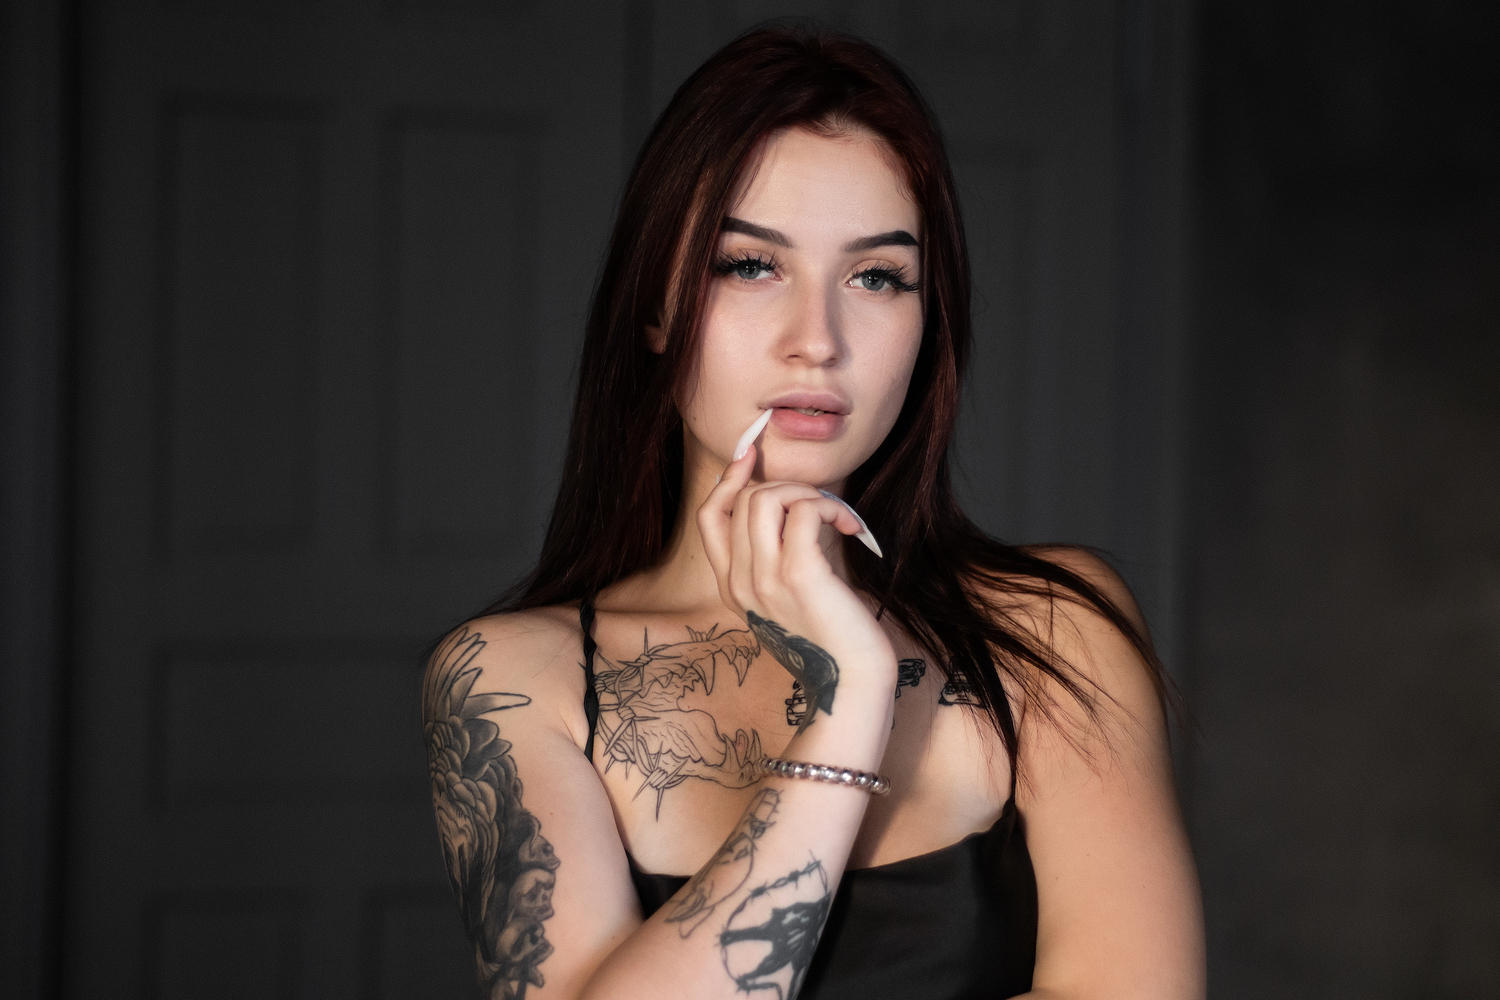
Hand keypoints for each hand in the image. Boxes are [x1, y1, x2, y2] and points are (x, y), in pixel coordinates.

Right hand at [696, 444, 896, 702]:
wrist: (852, 682)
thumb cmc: (831, 634)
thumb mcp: (789, 593)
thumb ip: (777, 554)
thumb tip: (790, 500)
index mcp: (732, 587)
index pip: (708, 516)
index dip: (728, 479)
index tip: (751, 455)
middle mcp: (741, 583)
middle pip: (745, 499)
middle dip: (788, 487)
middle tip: (823, 506)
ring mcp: (766, 580)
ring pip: (768, 498)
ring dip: (808, 493)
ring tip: (835, 516)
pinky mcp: (800, 576)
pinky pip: (805, 512)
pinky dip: (832, 507)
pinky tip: (851, 527)